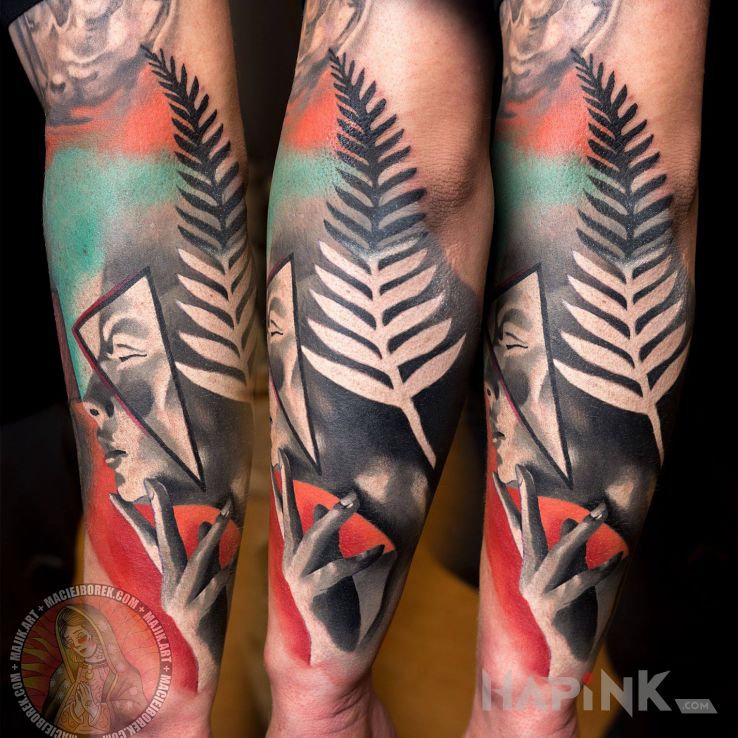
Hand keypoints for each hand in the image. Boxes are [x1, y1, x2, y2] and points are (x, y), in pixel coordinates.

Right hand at [110, 480, 234, 689]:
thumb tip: (205, 520)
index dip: (130, 517)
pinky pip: (211, 591)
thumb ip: (204, 552)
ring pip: (195, 561)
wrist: (198, 660)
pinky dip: (219, 577)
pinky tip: (231, 564)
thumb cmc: (200, 612)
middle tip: (155, 485)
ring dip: (211, 537)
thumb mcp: (202, 579)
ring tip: (224, 513)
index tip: (113, 495)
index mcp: (167, 574)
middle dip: (161, 512)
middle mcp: (169, 583)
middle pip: (162, 542)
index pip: (146, 539)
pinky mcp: (198, 615)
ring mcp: (181, 599)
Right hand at [273, 450, 387, 662]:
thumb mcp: (329, 564)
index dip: (284, 485)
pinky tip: (380, 549)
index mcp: (294, 555)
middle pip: (288, 522)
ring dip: (333, 520)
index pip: (286, 514)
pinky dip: (358, 560)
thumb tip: (324, 501)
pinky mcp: (315, 603)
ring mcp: (300, 585)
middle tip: (297, 459)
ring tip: (353, 499)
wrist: (324, 669)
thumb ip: (327, 535)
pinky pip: (336, 576)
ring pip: (312, 544)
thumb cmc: (334, 609)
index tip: (283, 455)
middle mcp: (291, 566)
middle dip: (290, 490)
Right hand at [494, 465, 623, 676]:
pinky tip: (619, 558)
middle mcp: (528, 574)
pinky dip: (600, 569)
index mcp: (530, 564)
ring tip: (602, 511)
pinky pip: (579, 584)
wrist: (569, 654)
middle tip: (525, 471)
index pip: (517, 526)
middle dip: (527, 498)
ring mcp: (538, 591)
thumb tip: (570, 518)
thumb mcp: (571, 573)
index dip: (508, 501)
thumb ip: (571, 547)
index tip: (499, 475)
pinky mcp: (554, 607)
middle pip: (527, 530)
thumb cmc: (572, 611)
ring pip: (559, 554)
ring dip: (583, 531)